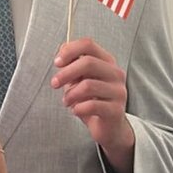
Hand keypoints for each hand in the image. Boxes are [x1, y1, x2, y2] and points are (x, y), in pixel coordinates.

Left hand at [50, 37, 133, 155]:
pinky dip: (78, 109)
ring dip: (70, 94)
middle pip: (88, 62)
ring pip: (88, 85)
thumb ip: (73, 66)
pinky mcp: (116, 110)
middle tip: (54, 84)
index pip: (88, 45)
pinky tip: (76, 111)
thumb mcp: (81, 80)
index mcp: (106, 62)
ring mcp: (118, 91)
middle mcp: (115, 73)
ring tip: (67, 101)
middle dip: (66, 73)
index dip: (70, 50)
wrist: (109, 127)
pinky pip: (91, 105)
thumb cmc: (92, 101)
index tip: (57, 62)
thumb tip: (61, 54)